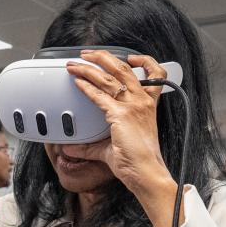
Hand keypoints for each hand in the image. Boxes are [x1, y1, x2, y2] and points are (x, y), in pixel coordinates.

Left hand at [65, 50, 181, 226]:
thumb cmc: (136, 162)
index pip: (153, 74)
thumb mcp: (111, 149)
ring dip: (89, 68)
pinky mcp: (121, 114)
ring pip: (110, 77)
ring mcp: (133, 106)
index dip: (142, 61)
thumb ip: (91, 146)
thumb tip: (72, 149)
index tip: (129, 57)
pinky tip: (77, 82)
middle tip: (88, 54)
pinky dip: (86, 86)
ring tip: (75, 64)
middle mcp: (142, 102)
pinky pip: (99, 95)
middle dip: (104, 57)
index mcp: (147, 105)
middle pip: (124, 69)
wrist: (145, 172)